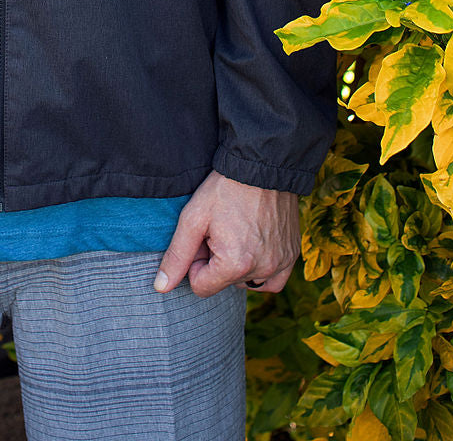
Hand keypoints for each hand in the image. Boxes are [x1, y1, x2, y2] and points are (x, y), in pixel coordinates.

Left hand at [153, 171, 298, 297]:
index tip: (203, 237)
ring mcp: (280, 265)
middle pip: (224, 282)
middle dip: (217, 261)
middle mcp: (262, 270)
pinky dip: (261, 270)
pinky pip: (273, 280)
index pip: (201, 286)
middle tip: (221, 228)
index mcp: (235, 265)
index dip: (196, 261)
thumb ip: (177, 256)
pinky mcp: (291, 257)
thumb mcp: (193, 218)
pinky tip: (253, 247)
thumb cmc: (224, 189)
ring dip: (238, 265)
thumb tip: (161, 288)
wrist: (261, 165)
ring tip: (237, 232)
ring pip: (246, 282)